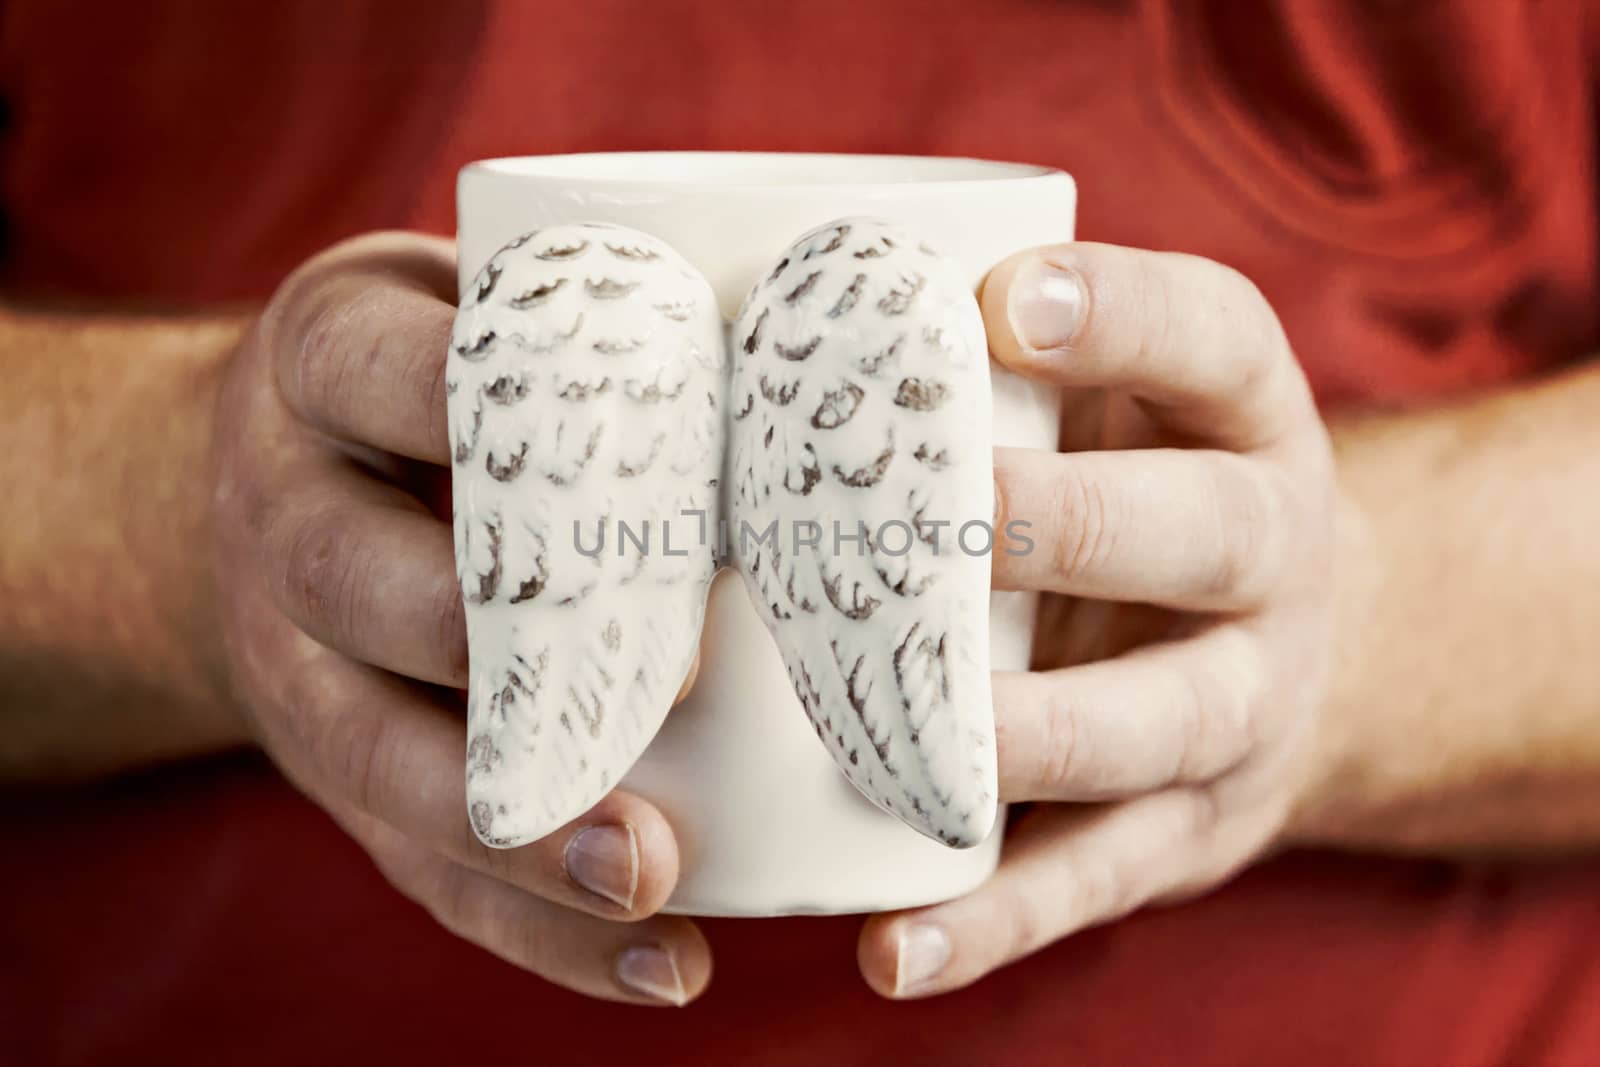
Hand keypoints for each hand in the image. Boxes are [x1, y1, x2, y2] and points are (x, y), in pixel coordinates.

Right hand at [209, 233, 707, 1004]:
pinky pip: (416, 869)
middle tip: (685, 678)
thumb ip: (593, 313)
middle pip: (364, 583)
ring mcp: (288, 658)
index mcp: (322, 361)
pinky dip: (540, 933)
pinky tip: (664, 964)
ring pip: (375, 754)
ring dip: (518, 829)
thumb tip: (834, 338)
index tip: (659, 472)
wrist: (262, 477)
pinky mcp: (334, 775)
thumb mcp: (469, 297)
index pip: (390, 373)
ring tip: (655, 873)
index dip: (511, 425)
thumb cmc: (434, 375)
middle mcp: (281, 512)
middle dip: (515, 644)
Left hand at [858, 242, 1338, 996]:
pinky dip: (998, 918)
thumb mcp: (1124, 400)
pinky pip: (1098, 876)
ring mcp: (1244, 702)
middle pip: (1201, 531)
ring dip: (1039, 731)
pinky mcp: (1189, 829)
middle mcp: (1271, 553)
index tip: (1001, 301)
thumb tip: (764, 300)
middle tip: (942, 513)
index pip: (1212, 338)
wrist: (1296, 642)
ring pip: (1158, 721)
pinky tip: (898, 949)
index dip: (1118, 315)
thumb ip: (1007, 363)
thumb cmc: (1143, 486)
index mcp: (1244, 419)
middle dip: (1070, 522)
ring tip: (928, 737)